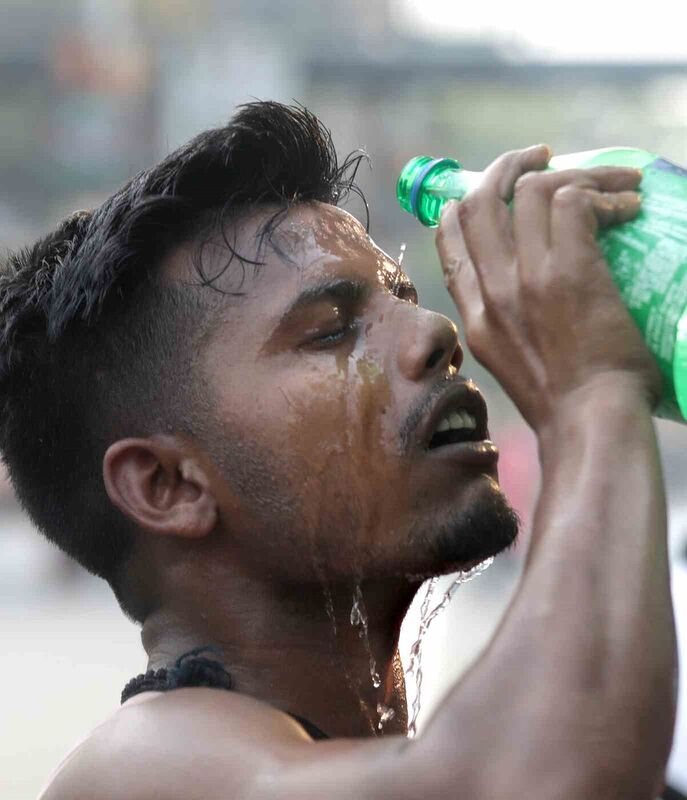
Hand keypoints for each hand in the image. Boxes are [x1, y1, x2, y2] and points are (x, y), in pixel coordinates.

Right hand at [435, 145, 661, 431]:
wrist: (589, 424)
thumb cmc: (561, 400)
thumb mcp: (507, 360)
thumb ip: (500, 318)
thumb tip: (518, 289)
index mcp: (471, 315)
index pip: (448, 237)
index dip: (467, 201)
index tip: (497, 188)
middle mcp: (490, 291)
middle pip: (478, 201)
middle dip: (508, 166)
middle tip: (540, 157)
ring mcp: (526, 280)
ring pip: (531, 191)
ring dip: (575, 174)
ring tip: (612, 184)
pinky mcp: (569, 272)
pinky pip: (575, 203)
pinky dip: (605, 194)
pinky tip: (629, 207)